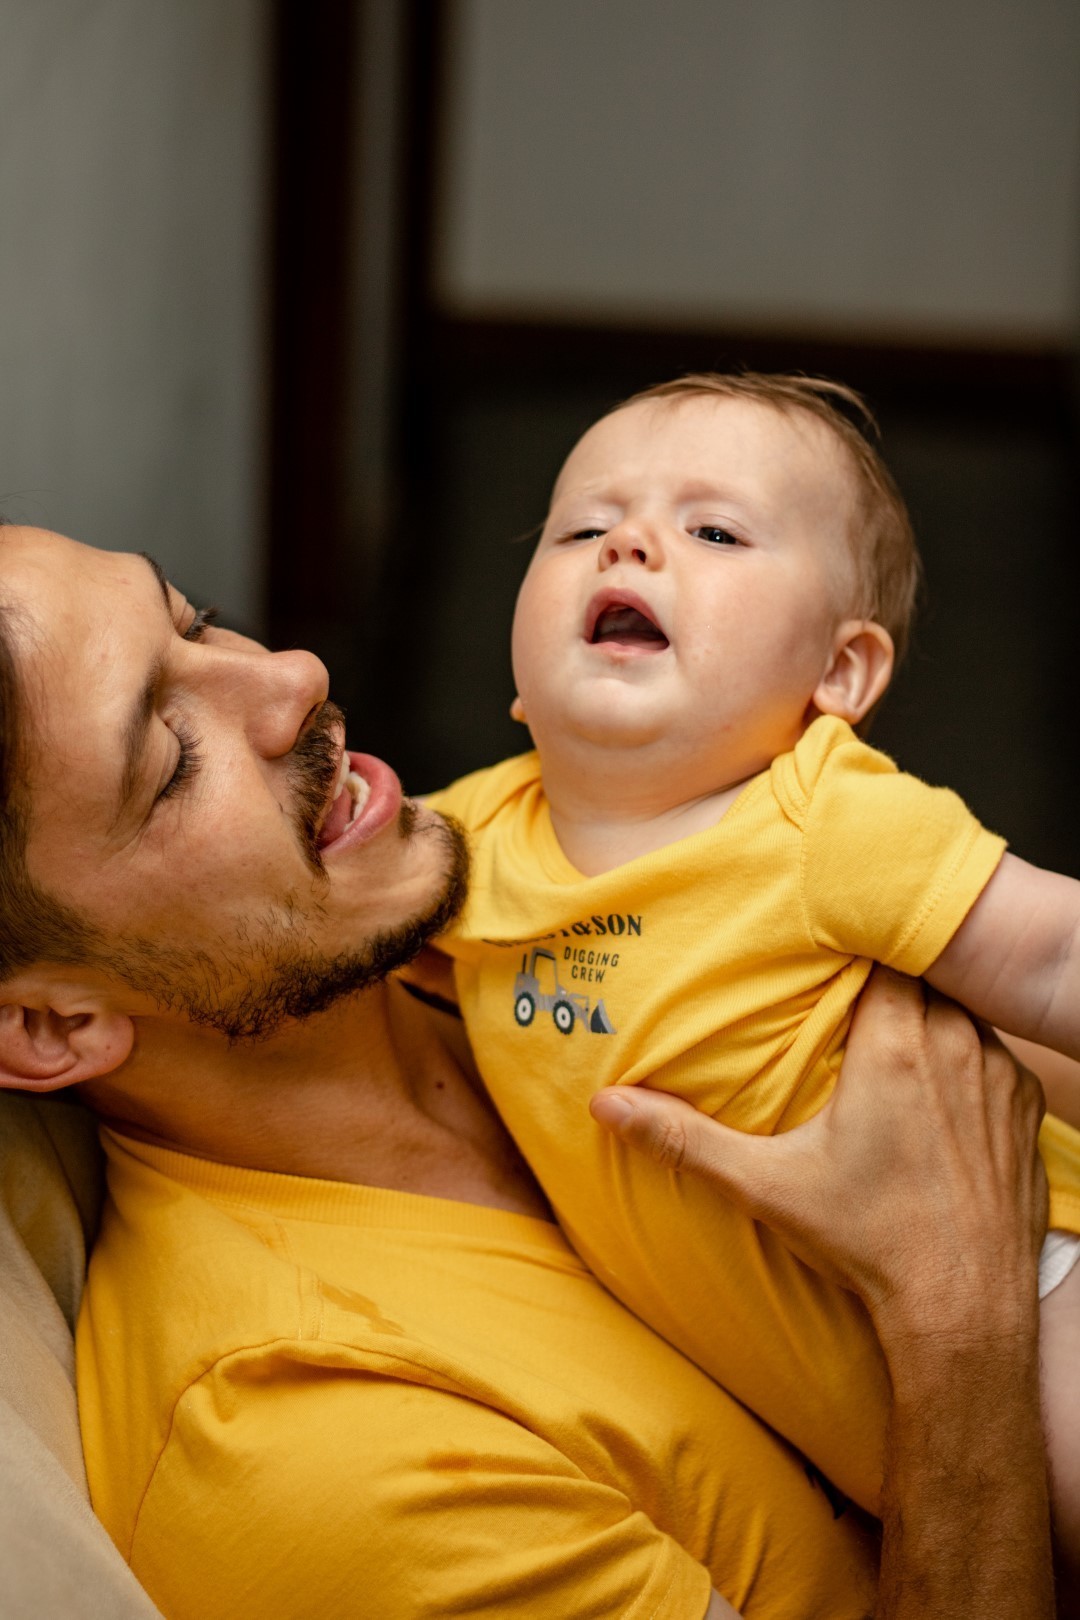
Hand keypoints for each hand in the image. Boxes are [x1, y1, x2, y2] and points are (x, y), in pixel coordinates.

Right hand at [590, 967, 1047, 1333]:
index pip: (880, 958)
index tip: (829, 964)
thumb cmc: (868, 1244)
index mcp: (892, 1048)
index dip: (856, 954)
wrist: (963, 1308)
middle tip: (851, 1005)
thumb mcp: (767, 1185)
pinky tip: (940, 1094)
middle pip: (920, 978)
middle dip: (888, 984)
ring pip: (961, 1012)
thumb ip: (684, 1138)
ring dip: (930, 1018)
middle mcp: (954, 1046)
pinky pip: (995, 1053)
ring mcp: (999, 1075)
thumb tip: (607, 1106)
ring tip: (894, 1045)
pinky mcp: (1026, 1107)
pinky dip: (969, 1059)